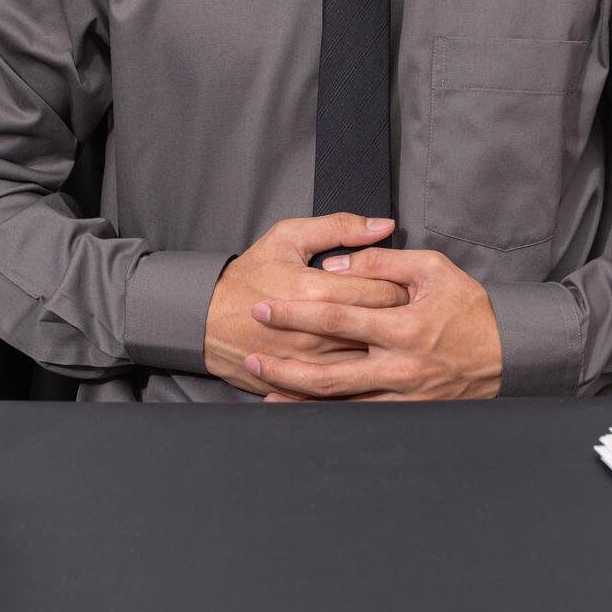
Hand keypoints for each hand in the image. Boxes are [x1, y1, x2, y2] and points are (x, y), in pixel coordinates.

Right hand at [205, 215, 408, 394]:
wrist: (203, 320)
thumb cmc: (248, 276)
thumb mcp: (287, 238)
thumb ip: (338, 228)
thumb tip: (384, 225)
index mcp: (315, 290)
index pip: (384, 291)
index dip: (402, 286)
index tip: (405, 284)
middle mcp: (315, 332)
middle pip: (382, 327)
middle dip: (401, 316)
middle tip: (408, 309)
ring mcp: (309, 363)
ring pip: (370, 360)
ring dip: (386, 348)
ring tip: (392, 334)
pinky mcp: (301, 385)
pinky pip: (346, 385)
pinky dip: (364, 376)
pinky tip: (371, 362)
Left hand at [245, 248, 502, 400]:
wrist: (508, 353)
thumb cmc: (468, 309)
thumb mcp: (432, 269)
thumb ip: (382, 261)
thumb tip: (336, 262)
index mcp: (403, 326)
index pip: (335, 318)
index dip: (294, 314)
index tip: (263, 308)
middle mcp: (398, 366)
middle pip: (326, 373)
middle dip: (283, 367)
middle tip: (252, 357)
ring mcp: (402, 396)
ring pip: (339, 403)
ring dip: (297, 399)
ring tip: (265, 389)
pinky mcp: (406, 412)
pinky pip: (359, 417)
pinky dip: (327, 416)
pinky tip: (303, 412)